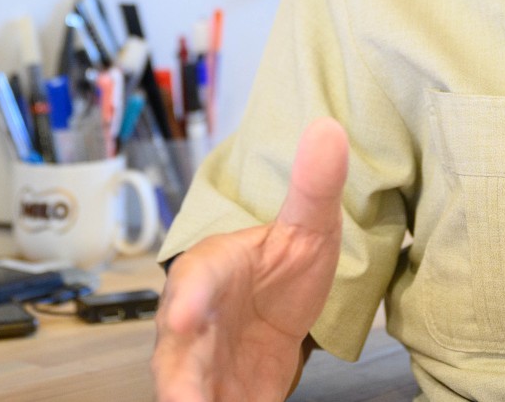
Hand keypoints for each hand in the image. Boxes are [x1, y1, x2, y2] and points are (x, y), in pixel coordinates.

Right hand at [152, 119, 348, 401]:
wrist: (278, 315)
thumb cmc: (278, 268)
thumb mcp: (307, 227)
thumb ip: (314, 185)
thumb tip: (328, 129)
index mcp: (208, 272)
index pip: (194, 284)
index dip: (187, 301)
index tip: (187, 316)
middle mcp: (192, 323)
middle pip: (177, 352)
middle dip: (178, 377)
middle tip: (183, 399)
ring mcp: (201, 365)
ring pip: (184, 387)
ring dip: (189, 401)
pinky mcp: (217, 397)